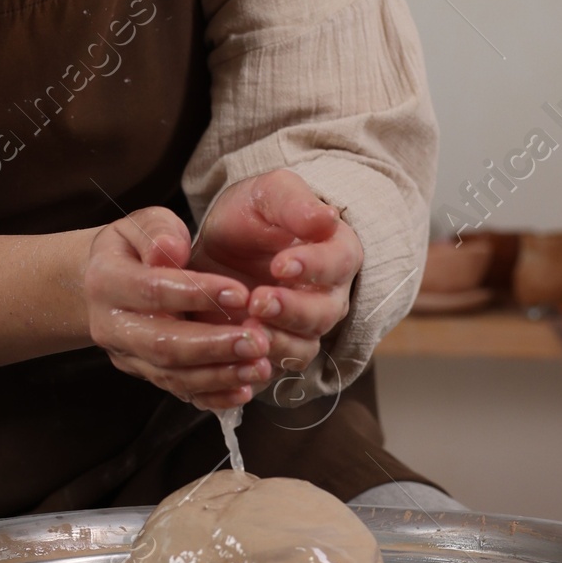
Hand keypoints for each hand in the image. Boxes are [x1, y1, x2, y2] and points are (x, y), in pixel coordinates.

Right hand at [84, 206, 271, 411]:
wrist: (104, 283)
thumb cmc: (134, 247)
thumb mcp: (142, 224)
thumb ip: (159, 231)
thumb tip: (171, 250)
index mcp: (106, 281)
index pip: (153, 290)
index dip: (197, 293)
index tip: (241, 293)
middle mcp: (111, 325)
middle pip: (162, 344)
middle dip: (213, 346)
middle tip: (258, 342)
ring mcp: (127, 355)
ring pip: (172, 374)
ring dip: (219, 375)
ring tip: (259, 366)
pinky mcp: (144, 373)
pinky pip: (177, 391)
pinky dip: (212, 395)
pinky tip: (244, 390)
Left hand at [189, 170, 361, 378]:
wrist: (224, 244)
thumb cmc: (254, 214)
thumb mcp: (269, 194)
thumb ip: (295, 203)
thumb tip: (326, 217)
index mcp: (336, 254)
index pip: (337, 263)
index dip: (313, 267)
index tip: (280, 264)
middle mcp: (327, 298)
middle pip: (323, 314)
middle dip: (291, 310)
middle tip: (258, 301)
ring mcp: (302, 329)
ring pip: (302, 347)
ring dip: (275, 342)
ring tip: (245, 329)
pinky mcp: (273, 351)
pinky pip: (273, 369)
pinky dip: (256, 368)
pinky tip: (234, 359)